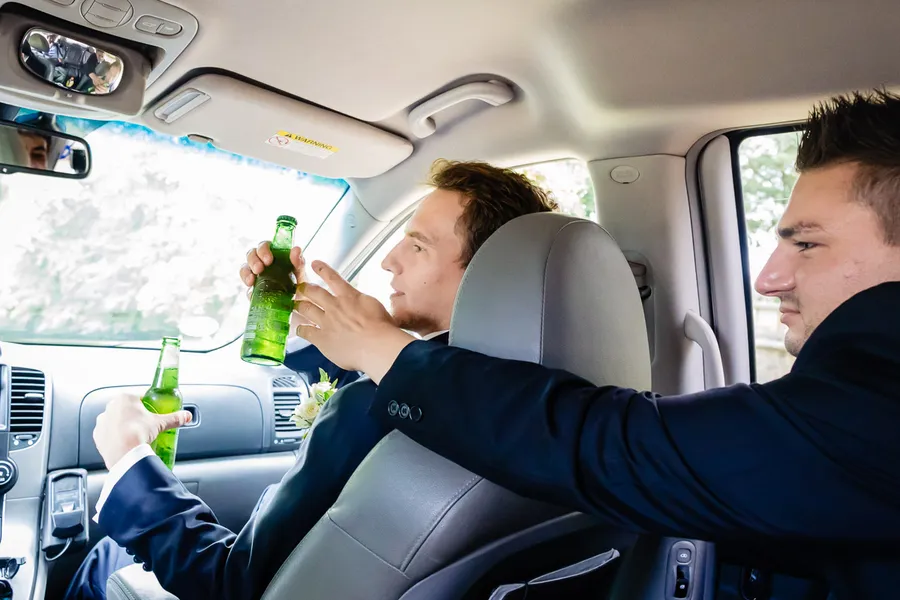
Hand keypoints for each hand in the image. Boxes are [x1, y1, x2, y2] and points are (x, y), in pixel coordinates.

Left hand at [93, 394, 191, 468]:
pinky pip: (107, 433)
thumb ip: (174, 418)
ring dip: (123, 426)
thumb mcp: (160, 423)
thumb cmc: (138, 433)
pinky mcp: (97, 435)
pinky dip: (115, 436)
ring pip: (115, 420)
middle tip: (144, 425)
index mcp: (125, 398)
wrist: (124, 453)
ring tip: (134, 436)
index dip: (146, 405)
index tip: (151, 413)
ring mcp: (102, 421)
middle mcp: (110, 407)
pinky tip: (124, 443)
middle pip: (126, 409)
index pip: (138, 398)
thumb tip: (186, 416)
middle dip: (134, 415)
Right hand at [240, 241, 306, 334]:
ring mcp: (257, 279)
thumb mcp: (301, 276)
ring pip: (245, 269)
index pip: (264, 246)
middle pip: (251, 255)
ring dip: (246, 272)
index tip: (268, 260)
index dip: (263, 249)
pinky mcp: (254, 293)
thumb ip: (298, 263)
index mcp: (275, 257)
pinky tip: (251, 292)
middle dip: (253, 260)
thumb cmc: (301, 288)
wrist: (301, 312)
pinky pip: (247, 289)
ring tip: (251, 281)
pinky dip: (248, 289)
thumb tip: (296, 249)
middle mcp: (264, 265)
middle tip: (259, 269)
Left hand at [295, 260, 414, 382]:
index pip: (332, 278)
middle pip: (313, 292)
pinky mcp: (321, 339)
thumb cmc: (382, 327)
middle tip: (300, 288)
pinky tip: (299, 329)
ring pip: (306, 309)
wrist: (376, 346)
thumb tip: (360, 304)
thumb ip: (362, 303)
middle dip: (304, 289)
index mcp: (349, 296)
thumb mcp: (374, 306)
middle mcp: (334, 306)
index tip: (314, 263)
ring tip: (295, 306)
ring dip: (299, 306)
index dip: (322, 269)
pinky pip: (305, 331)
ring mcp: (325, 322)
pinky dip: (301, 329)